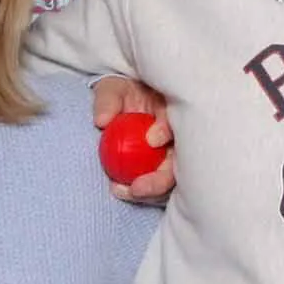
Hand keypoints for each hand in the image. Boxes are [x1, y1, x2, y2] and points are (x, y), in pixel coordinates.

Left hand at [91, 76, 173, 203]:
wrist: (124, 106)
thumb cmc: (122, 95)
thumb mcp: (112, 90)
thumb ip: (107, 101)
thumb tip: (102, 121)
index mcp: (172, 108)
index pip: (176, 119)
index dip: (168, 130)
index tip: (152, 140)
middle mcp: (180, 134)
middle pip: (182, 159)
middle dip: (162, 178)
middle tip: (138, 188)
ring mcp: (175, 153)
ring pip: (174, 178)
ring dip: (153, 191)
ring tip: (127, 192)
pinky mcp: (167, 169)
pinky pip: (162, 186)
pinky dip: (145, 193)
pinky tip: (124, 192)